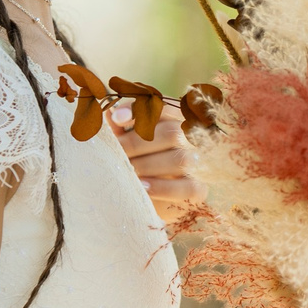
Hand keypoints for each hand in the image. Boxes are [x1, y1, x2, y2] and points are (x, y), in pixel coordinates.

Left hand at [114, 106, 201, 220]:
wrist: (151, 200)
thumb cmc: (139, 164)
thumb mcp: (129, 145)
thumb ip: (122, 130)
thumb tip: (108, 113)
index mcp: (177, 120)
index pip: (164, 107)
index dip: (140, 110)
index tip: (116, 118)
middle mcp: (193, 140)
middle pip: (172, 133)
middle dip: (137, 143)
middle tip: (115, 153)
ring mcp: (200, 164)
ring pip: (181, 159)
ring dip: (149, 165)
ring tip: (127, 171)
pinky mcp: (200, 189)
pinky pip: (188, 187)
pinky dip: (163, 187)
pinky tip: (142, 187)